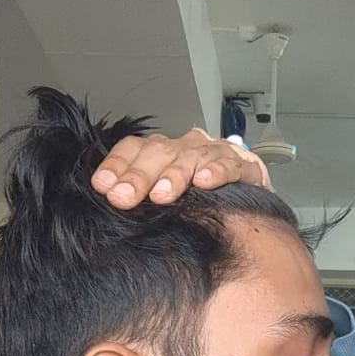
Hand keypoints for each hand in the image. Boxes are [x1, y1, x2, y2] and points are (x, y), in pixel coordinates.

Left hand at [91, 128, 272, 206]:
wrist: (252, 207)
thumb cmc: (201, 203)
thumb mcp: (164, 202)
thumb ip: (139, 201)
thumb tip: (108, 207)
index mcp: (162, 152)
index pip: (134, 148)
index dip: (117, 165)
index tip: (102, 187)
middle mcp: (186, 147)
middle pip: (158, 151)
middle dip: (139, 175)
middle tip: (123, 197)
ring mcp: (216, 154)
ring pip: (191, 156)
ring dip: (175, 174)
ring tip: (162, 195)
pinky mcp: (245, 167)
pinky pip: (231, 165)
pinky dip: (218, 171)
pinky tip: (205, 182)